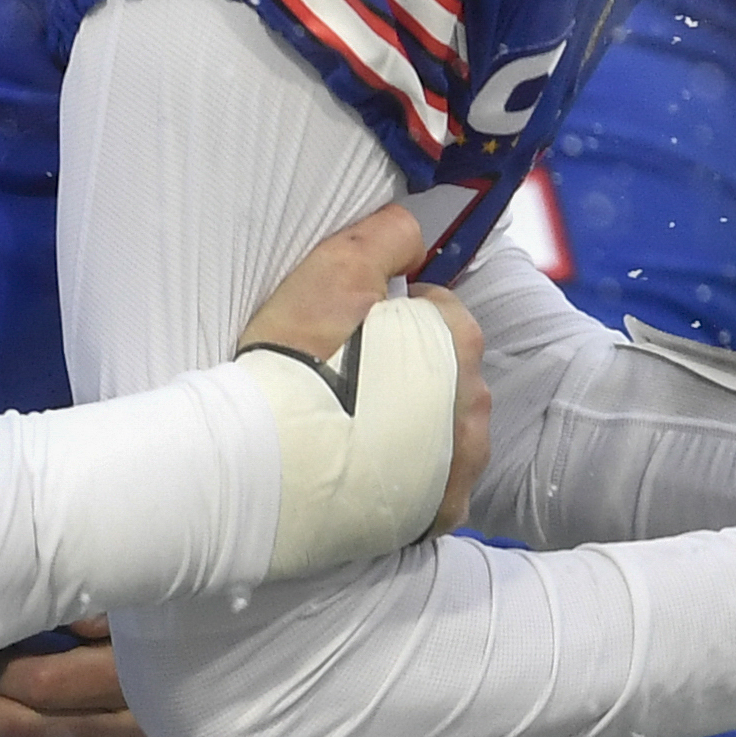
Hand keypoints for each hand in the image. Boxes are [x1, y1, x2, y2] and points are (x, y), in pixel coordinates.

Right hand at [235, 207, 491, 533]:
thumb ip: (386, 237)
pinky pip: (435, 487)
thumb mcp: (334, 271)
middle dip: (412, 371)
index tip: (356, 331)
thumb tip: (417, 222)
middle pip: (448, 374)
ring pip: (447, 432)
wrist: (262, 464)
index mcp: (457, 343)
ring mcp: (460, 465)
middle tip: (351, 379)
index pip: (441, 312)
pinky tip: (367, 471)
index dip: (396, 315)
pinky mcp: (438, 514)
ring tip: (355, 430)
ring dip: (415, 426)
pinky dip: (410, 478)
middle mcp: (473, 405)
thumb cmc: (296, 362)